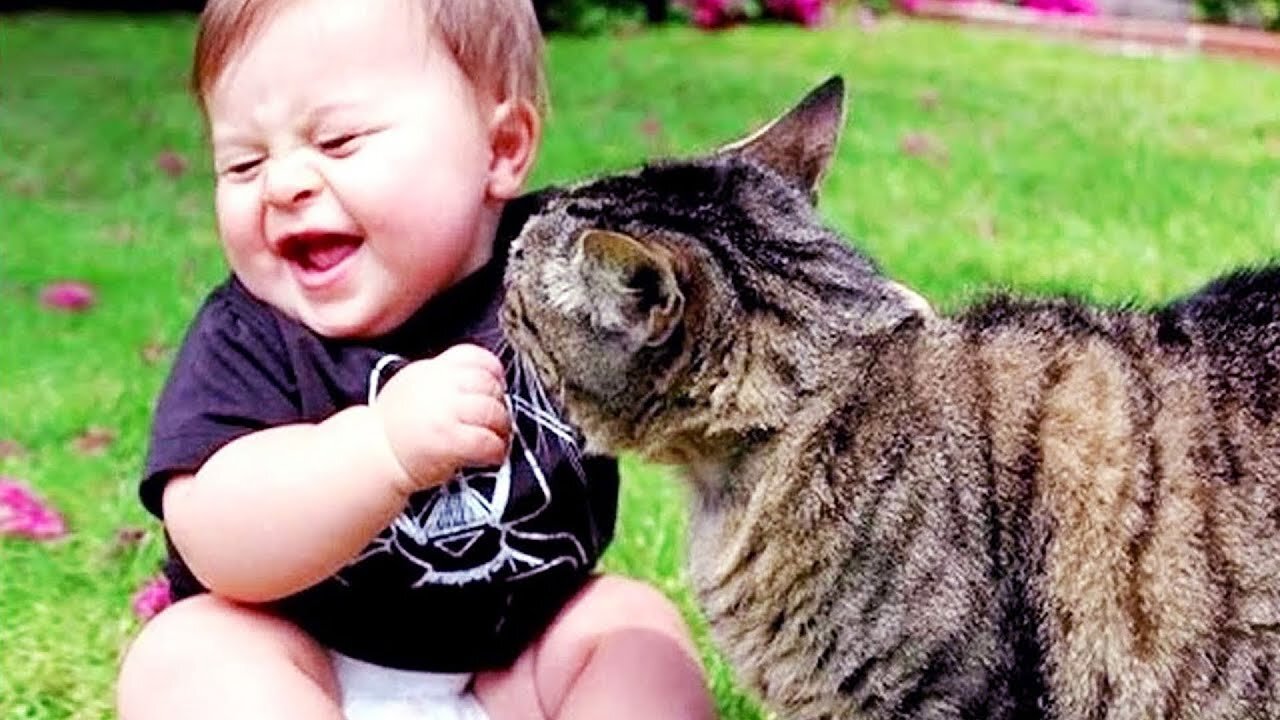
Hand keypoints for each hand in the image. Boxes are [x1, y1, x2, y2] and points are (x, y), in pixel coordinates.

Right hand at [374, 344, 509, 493]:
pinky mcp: (449, 441)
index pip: (474, 356)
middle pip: (488, 384)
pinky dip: (496, 450)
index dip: (493, 373)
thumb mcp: (415, 385)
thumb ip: (445, 376)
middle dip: (500, 403)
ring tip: (497, 439)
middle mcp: (438, 386)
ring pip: (492, 412)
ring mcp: (444, 413)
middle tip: (497, 420)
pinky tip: (492, 456)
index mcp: (431, 370)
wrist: (375, 455)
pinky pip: (486, 441)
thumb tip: (487, 378)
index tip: (495, 389)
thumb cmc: (399, 426)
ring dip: (502, 428)